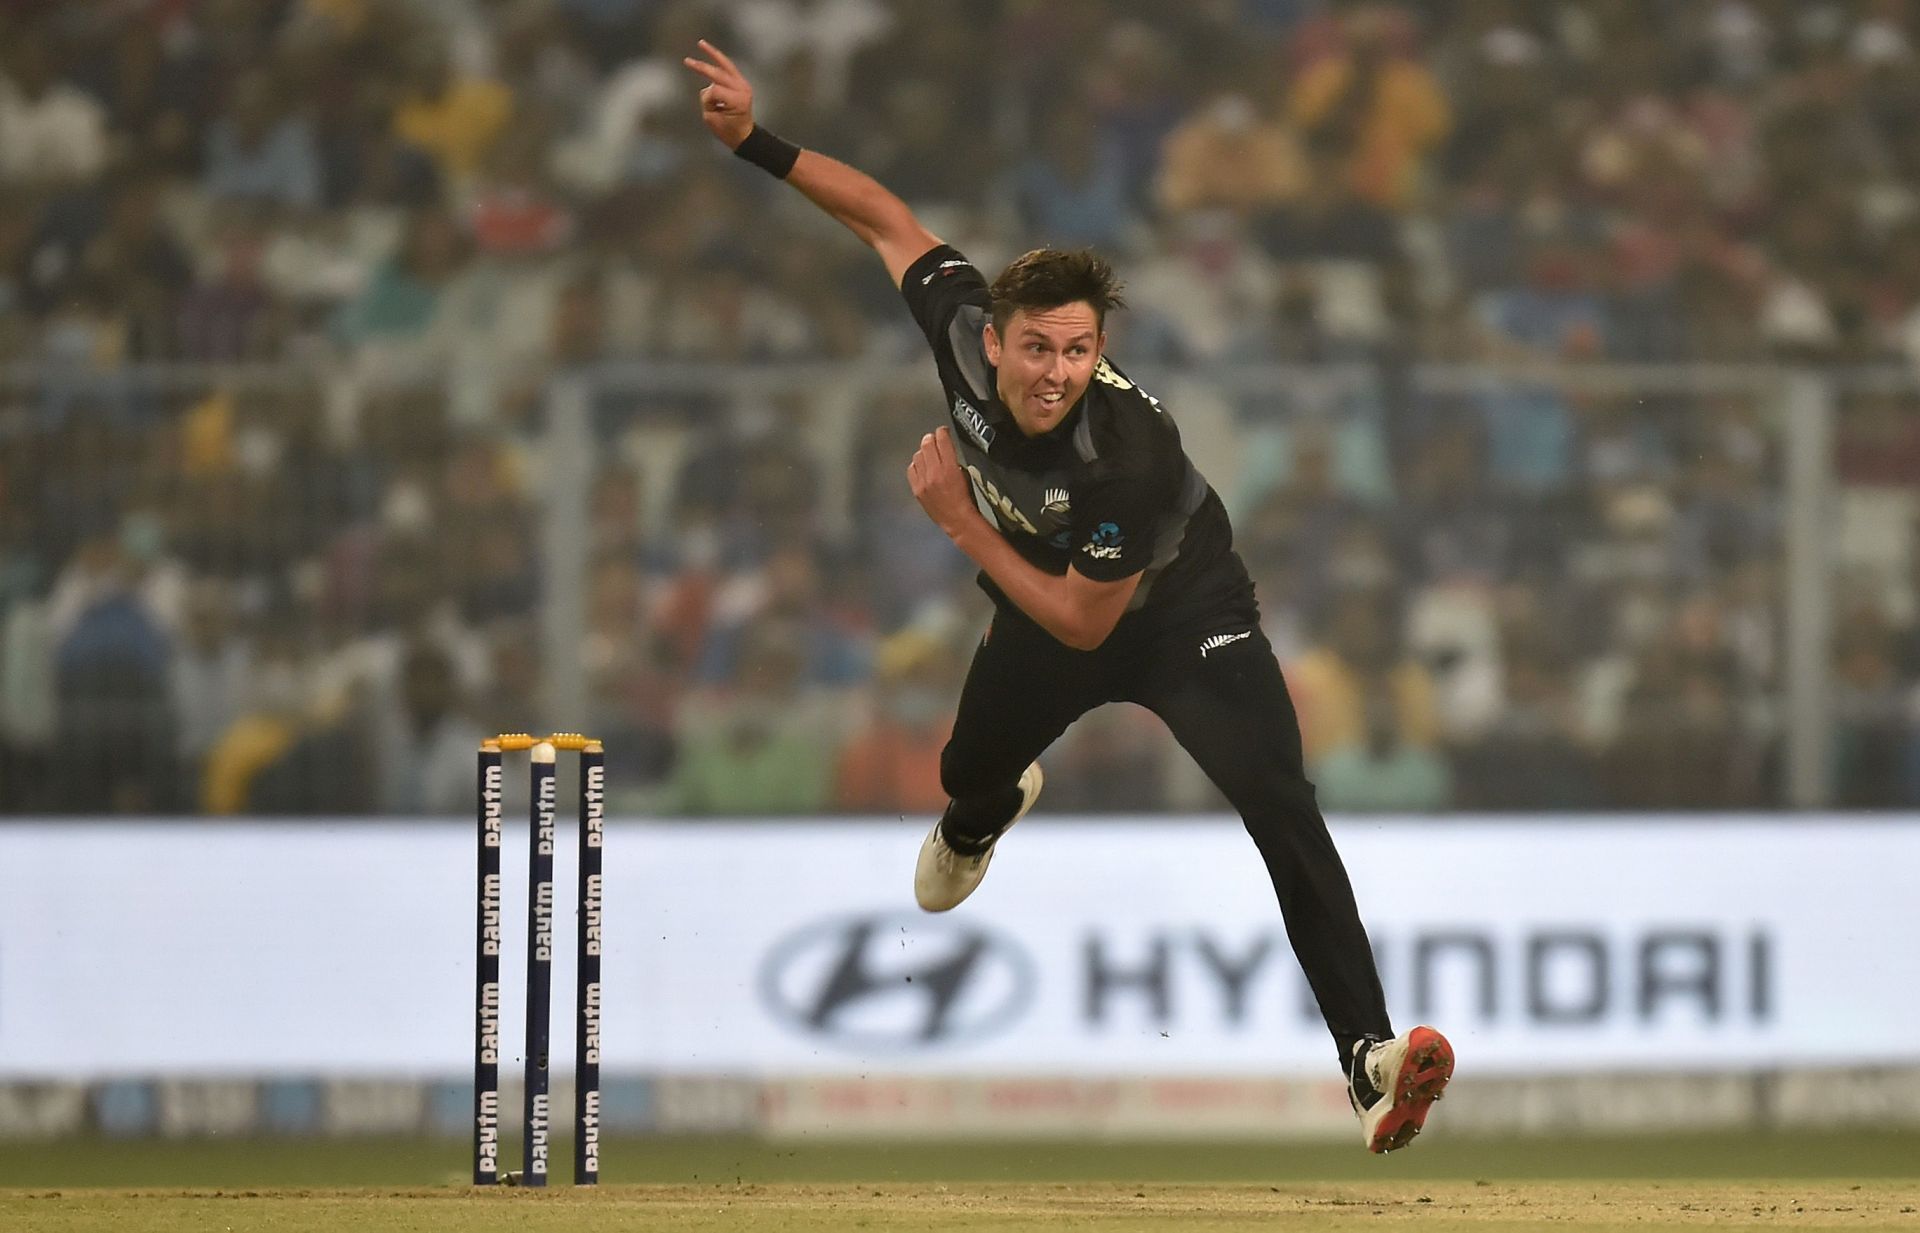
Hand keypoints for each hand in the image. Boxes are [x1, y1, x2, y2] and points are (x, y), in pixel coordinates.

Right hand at [683, 39, 754, 148]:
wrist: (745, 135)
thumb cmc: (728, 131)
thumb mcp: (713, 120)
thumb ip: (708, 102)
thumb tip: (708, 88)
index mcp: (738, 101)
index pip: (714, 90)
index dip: (707, 99)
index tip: (710, 110)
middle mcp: (742, 89)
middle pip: (719, 74)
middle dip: (702, 66)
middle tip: (687, 61)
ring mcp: (744, 84)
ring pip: (726, 65)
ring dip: (713, 54)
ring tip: (701, 44)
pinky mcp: (742, 82)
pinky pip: (729, 67)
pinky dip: (719, 60)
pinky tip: (710, 51)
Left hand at [907, 426, 983, 540]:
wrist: (957, 520)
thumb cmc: (965, 499)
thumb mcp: (965, 475)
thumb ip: (953, 460)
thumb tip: (945, 449)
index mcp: (950, 468)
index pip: (942, 440)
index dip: (942, 432)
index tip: (943, 431)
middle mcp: (935, 473)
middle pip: (927, 444)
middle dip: (931, 438)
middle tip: (934, 438)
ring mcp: (923, 481)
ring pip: (917, 455)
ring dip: (923, 451)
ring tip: (929, 454)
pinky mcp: (917, 489)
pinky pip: (911, 469)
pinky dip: (916, 465)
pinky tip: (922, 467)